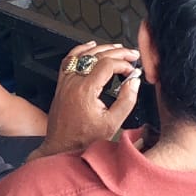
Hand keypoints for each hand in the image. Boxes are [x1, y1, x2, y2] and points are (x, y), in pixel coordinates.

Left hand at [31, 41, 140, 160]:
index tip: (132, 71)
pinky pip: (69, 60)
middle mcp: (73, 82)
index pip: (107, 65)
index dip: (123, 64)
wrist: (61, 148)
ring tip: (117, 48)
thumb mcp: (113, 123)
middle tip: (132, 55)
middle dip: (118, 53)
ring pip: (83, 55)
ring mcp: (65, 82)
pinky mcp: (62, 85)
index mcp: (85, 90)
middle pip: (97, 56)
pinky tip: (90, 47)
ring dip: (102, 49)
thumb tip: (134, 81)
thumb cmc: (84, 140)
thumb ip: (127, 100)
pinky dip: (81, 50)